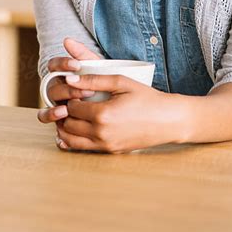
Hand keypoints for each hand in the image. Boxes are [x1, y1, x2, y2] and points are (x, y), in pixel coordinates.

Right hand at [37, 37, 102, 133]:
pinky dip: (51, 115)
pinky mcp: (55, 115)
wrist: (110, 103)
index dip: (62, 64)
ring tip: (70, 107)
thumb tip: (66, 40)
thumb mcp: (95, 67)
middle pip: (53, 85)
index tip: (76, 65)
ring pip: (49, 100)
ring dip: (59, 102)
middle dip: (68, 88)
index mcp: (62, 72)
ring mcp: (54, 100)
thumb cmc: (100, 81)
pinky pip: (45, 116)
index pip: (53, 64)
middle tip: (87, 91)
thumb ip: (82, 54)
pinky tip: (63, 114)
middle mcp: (56, 86)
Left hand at [55, 73, 185, 153]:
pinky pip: (83, 149)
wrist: (167, 120)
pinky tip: (75, 130)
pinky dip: (74, 140)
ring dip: (65, 128)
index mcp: (103, 114)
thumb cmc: (146, 98)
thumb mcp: (121, 82)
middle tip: (67, 102)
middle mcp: (101, 133)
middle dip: (64, 113)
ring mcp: (105, 145)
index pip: (71, 107)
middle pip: (68, 124)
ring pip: (71, 140)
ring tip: (69, 115)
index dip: (69, 97)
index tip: (72, 91)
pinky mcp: (110, 151)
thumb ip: (94, 80)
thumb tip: (70, 80)